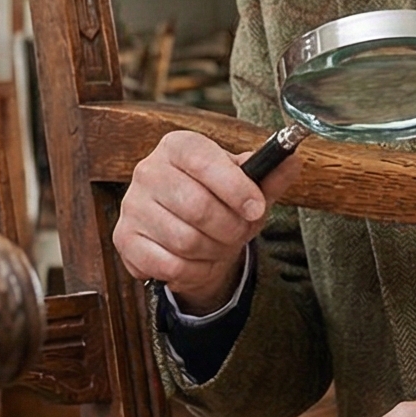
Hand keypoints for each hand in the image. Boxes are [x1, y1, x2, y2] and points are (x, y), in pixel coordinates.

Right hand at [111, 130, 288, 312]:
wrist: (187, 234)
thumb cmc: (219, 202)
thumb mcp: (249, 186)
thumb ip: (270, 176)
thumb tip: (291, 161)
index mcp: (179, 146)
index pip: (204, 160)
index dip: (235, 188)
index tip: (256, 208)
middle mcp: (148, 170)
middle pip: (198, 207)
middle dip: (230, 229)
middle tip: (239, 233)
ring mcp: (132, 205)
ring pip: (185, 240)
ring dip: (214, 252)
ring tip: (218, 246)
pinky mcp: (124, 239)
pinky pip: (169, 265)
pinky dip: (193, 270)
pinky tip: (197, 260)